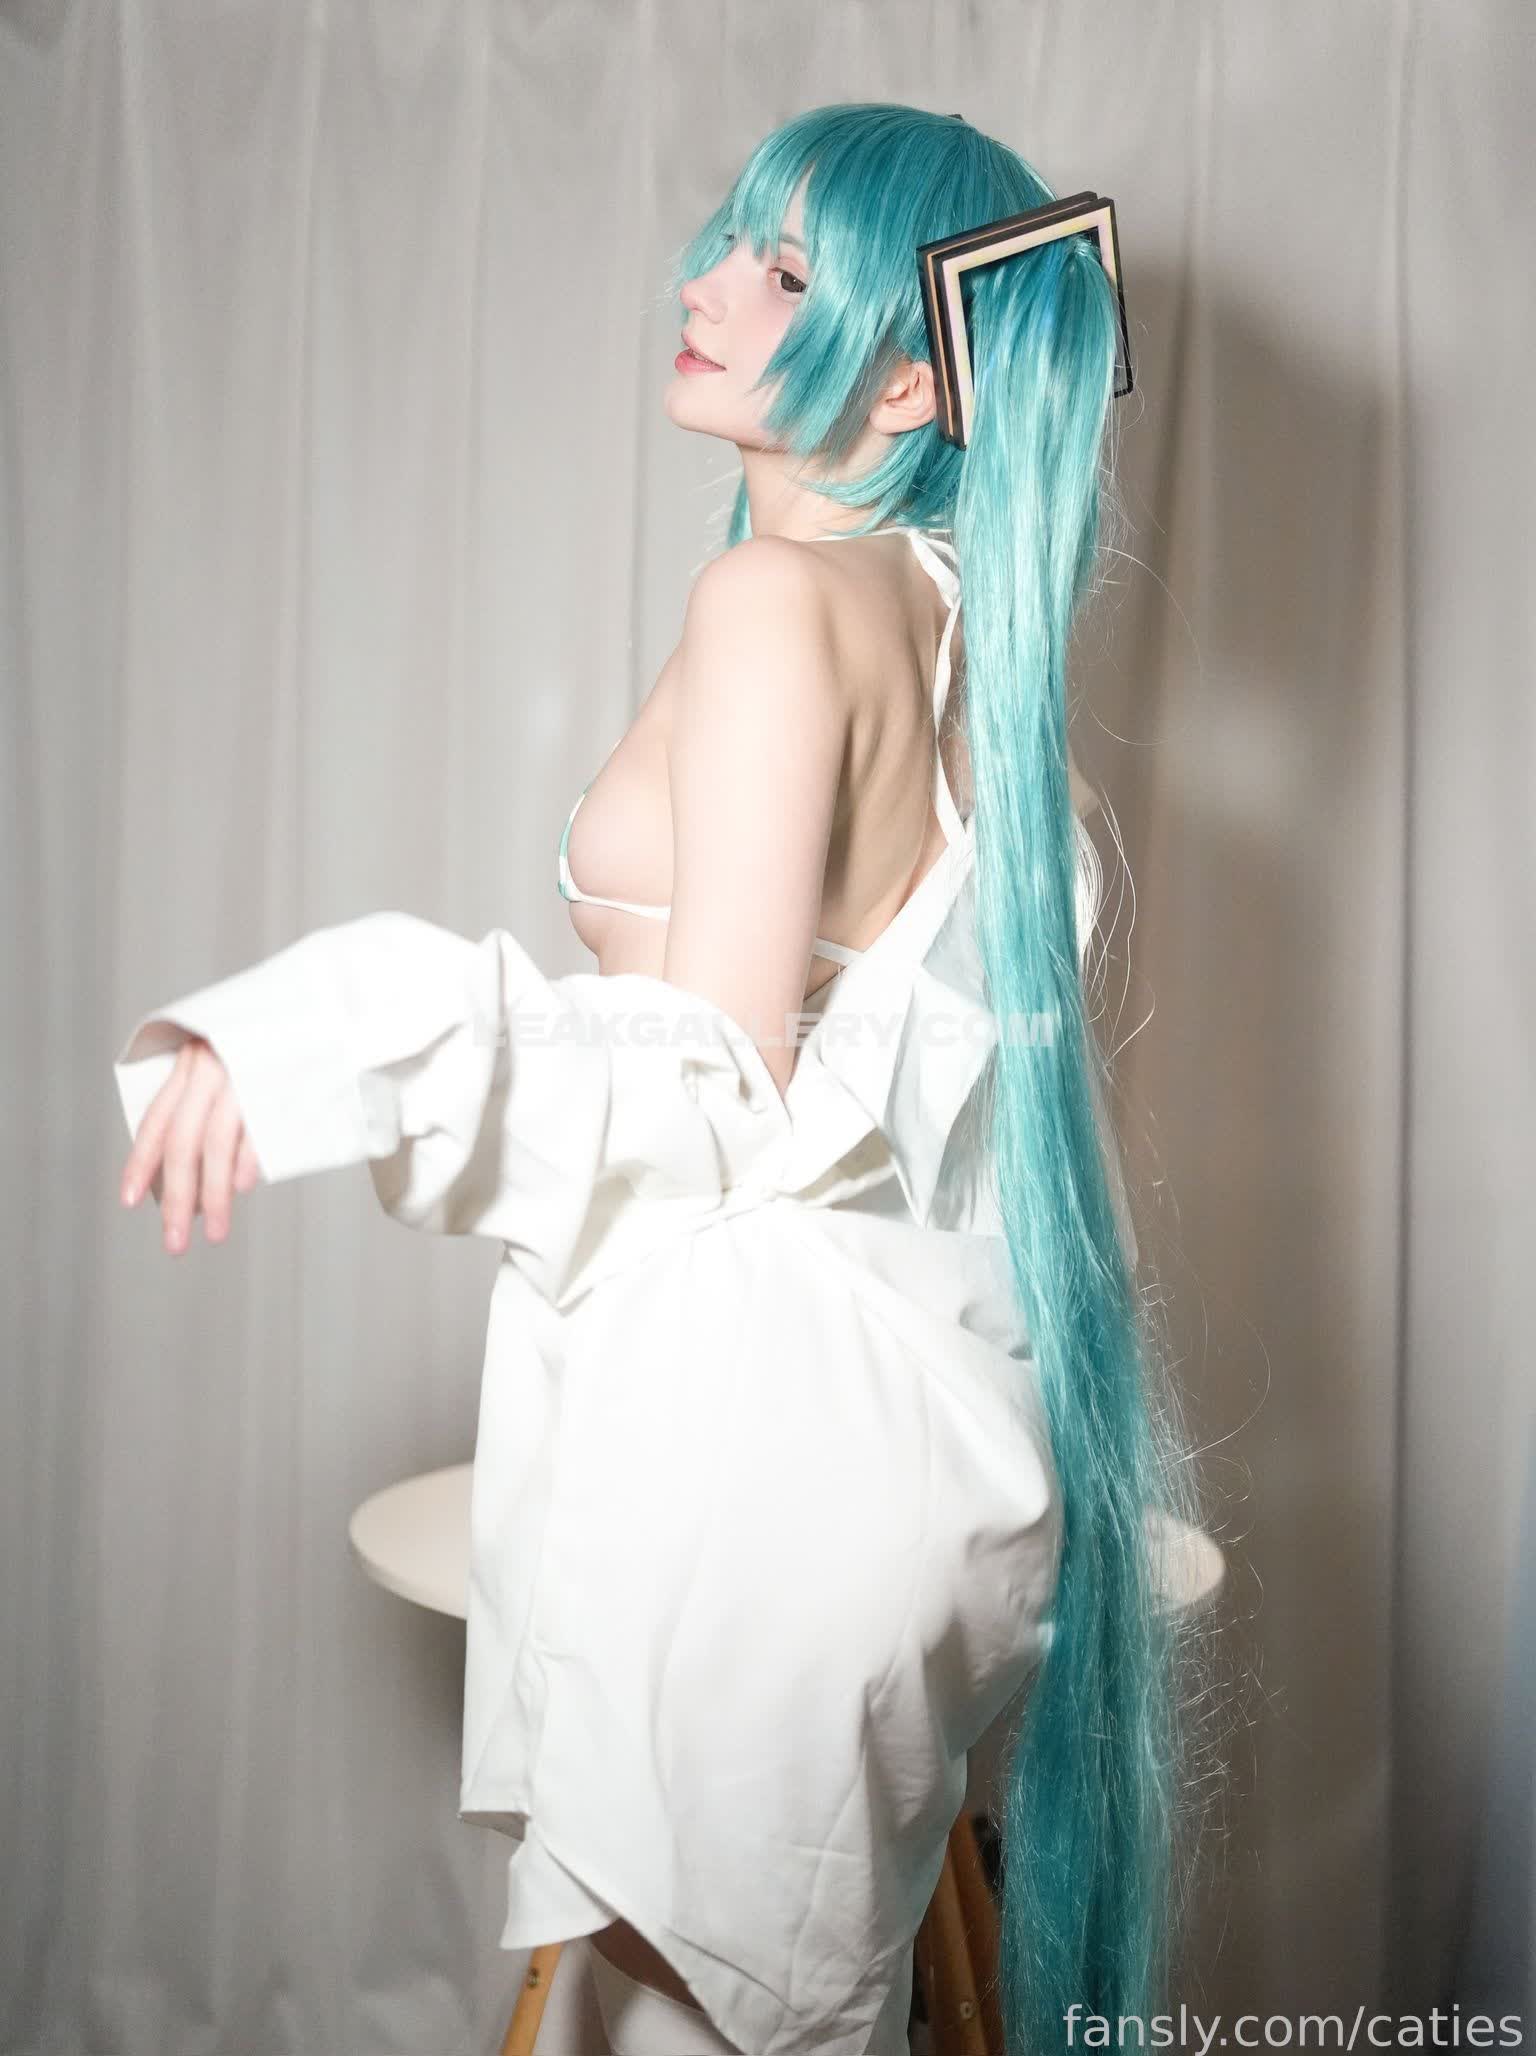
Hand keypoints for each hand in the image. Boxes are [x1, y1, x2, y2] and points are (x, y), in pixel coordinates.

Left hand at [119, 1035, 263, 1253]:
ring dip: (213, 1195)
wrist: (330, 1003)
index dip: (141, 1162)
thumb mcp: (232, 1060)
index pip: (157, 1118)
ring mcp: (247, 1071)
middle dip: (176, 1198)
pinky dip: (246, 1159)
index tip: (130, 1200)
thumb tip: (200, 1175)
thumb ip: (211, 1102)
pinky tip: (241, 1188)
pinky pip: (257, 1126)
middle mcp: (213, 1064)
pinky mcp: (282, 1077)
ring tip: (215, 1232)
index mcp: (194, 1059)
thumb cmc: (282, 1040)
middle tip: (174, 1242)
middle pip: (183, 1140)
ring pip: (216, 1141)